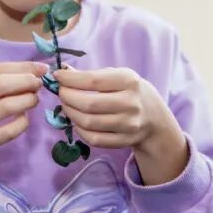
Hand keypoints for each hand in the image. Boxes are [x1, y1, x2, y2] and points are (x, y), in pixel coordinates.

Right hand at [0, 62, 46, 178]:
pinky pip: (9, 131)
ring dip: (28, 100)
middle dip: (27, 81)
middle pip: (2, 84)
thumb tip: (27, 73)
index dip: (24, 67)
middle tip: (39, 84)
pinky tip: (23, 119)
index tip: (42, 68)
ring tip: (34, 100)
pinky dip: (22, 122)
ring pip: (8, 106)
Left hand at [53, 66, 187, 183]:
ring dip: (70, 113)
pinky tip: (76, 120)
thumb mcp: (118, 76)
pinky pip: (94, 139)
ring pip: (88, 123)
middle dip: (67, 97)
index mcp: (129, 81)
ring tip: (66, 105)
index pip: (92, 80)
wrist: (154, 117)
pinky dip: (79, 129)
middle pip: (88, 104)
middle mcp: (130, 103)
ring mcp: (128, 125)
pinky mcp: (124, 141)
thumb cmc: (131, 92)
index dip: (70, 79)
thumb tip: (63, 72)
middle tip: (60, 92)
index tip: (57, 76)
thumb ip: (92, 75)